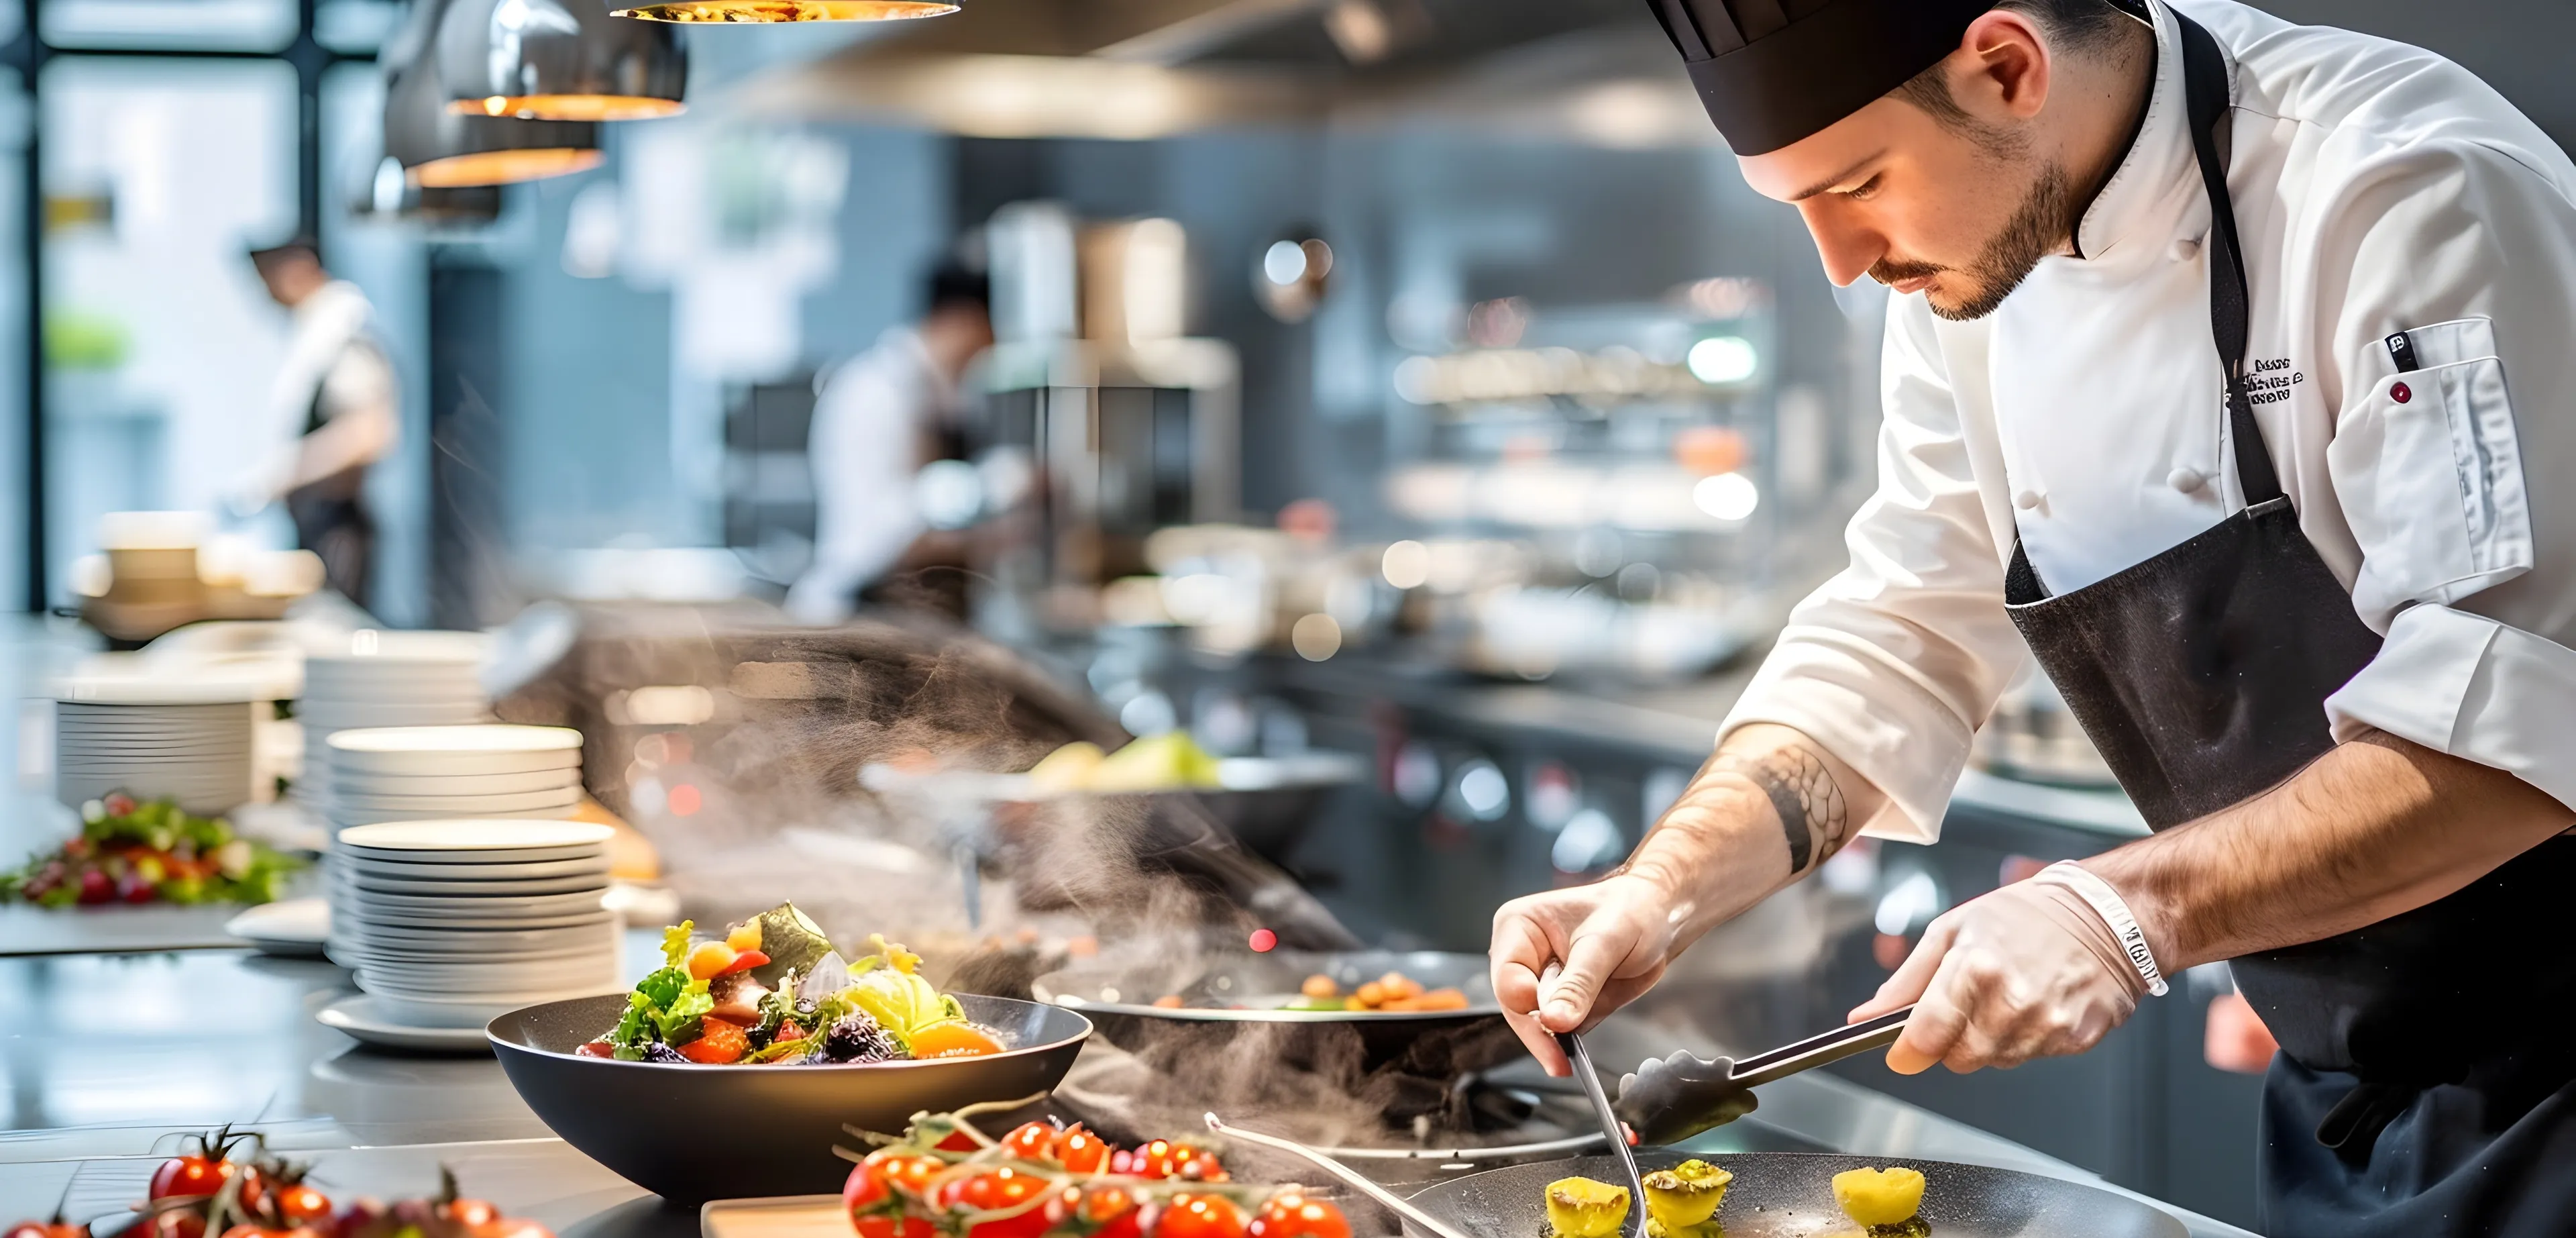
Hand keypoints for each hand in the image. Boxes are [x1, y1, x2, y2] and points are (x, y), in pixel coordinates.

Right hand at [1490, 873, 1681, 1075]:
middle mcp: (1523, 955)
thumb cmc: (1630, 911)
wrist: (1659, 919)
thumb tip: (1554, 1021)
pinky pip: (1560, 1031)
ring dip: (1556, 1040)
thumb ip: (1579, 984)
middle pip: (1516, 1008)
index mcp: (1518, 927)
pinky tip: (1581, 1045)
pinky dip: (1571, 1041)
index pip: (1507, 977)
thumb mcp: (1605, 944)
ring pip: (1536, 1025)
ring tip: (1573, 1052)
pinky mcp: (1561, 1002)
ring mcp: (1541, 981)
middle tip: (1560, 1062)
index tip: (1553, 1024)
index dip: (1526, 1006)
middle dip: (1540, 1034)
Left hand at [1850, 874, 2144, 1073]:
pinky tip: (2038, 1003)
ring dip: (1992, 1039)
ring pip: (1995, 1061)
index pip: (1925, 1036)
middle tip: (1970, 1002)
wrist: (2106, 915)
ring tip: (2010, 995)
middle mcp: (2010, 1001)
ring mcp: (2046, 1024)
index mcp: (1973, 968)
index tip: (1901, 1052)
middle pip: (1958, 1058)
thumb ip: (1905, 981)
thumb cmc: (2025, 915)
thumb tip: (1862, 1017)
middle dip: (1953, 1039)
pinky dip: (2027, 1039)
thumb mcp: (1953, 930)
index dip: (1908, 1050)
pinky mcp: (2076, 1039)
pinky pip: (2032, 1057)